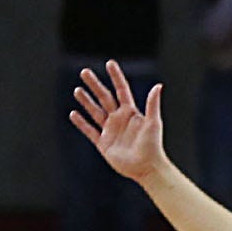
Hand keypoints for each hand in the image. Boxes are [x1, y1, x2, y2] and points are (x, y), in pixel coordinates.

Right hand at [71, 61, 171, 186]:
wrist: (147, 168)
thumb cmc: (153, 145)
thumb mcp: (153, 123)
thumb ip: (153, 104)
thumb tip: (158, 85)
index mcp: (131, 113)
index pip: (121, 90)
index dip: (116, 77)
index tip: (109, 63)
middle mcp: (119, 119)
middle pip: (104, 97)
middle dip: (94, 85)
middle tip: (84, 72)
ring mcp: (110, 131)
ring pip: (95, 112)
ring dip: (86, 101)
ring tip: (77, 90)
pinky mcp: (103, 143)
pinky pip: (90, 131)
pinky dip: (81, 123)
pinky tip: (73, 114)